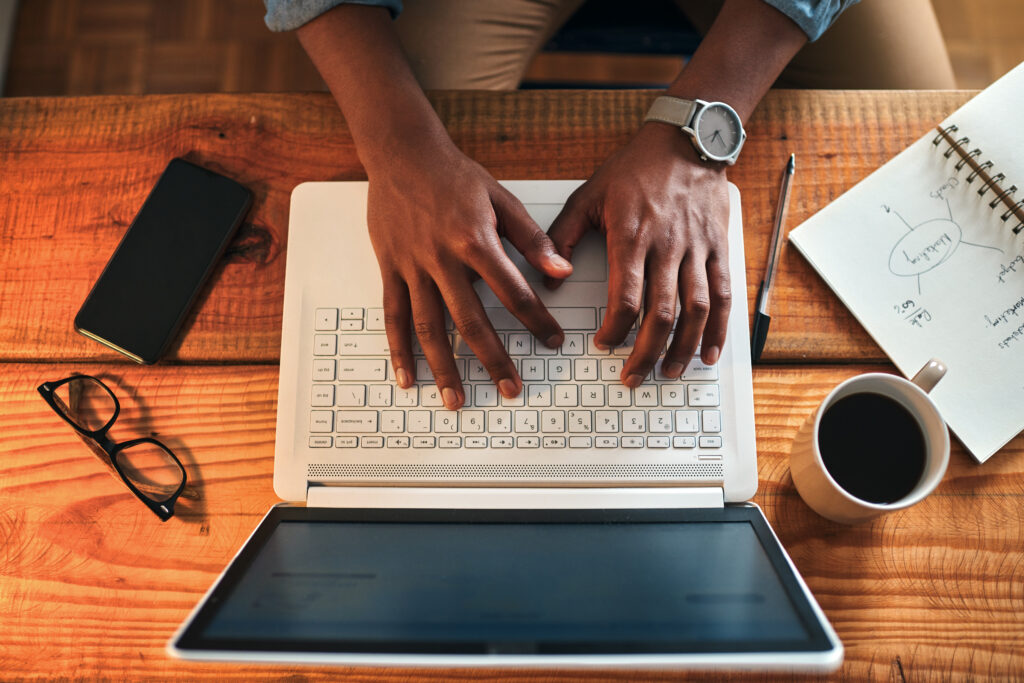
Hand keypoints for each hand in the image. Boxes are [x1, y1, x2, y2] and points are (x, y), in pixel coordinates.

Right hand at [366, 143, 571, 409]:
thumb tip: (562, 271)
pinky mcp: (390, 269)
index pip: (512, 290)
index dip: (536, 319)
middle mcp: (441, 258)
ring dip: (444, 367)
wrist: (402, 152)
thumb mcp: (501, 199)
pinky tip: (408, 378)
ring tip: (456, 400)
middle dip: (492, 359)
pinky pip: (393, 317)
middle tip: (511, 388)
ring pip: (429, 327)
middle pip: (470, 320)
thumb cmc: (454, 175)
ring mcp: (411, 267)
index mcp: (475, 240)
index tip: (552, 342)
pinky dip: (399, 351)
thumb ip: (532, 238)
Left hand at [546, 122, 731, 385]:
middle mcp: (667, 246)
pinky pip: (723, 295)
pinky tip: (709, 352)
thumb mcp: (588, 195)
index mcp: (631, 236)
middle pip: (661, 313)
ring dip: (683, 348)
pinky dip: (719, 328)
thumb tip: (548, 277)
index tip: (604, 344)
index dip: (615, 329)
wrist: (686, 140)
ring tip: (668, 372)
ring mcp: (697, 249)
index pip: (625, 297)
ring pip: (695, 310)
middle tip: (632, 376)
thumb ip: (562, 236)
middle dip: (646, 352)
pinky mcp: (719, 248)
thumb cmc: (635, 168)